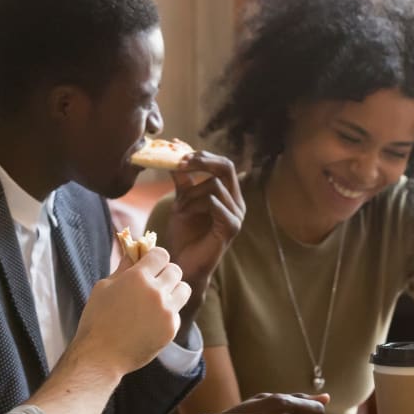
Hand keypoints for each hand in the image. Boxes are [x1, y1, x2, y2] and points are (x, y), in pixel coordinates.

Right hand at [71, 246, 190, 375]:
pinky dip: (168, 313)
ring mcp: (166, 311)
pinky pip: (177, 312)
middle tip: (154, 282)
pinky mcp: (171, 328)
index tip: (150, 264)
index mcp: (138, 277)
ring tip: (160, 298)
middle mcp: (156, 291)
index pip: (161, 254)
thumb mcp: (104, 287)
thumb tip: (134, 253)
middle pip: (175, 270)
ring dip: (174, 290)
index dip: (155, 258)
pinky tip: (153, 320)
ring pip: (184, 289)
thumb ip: (123, 268)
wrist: (101, 356)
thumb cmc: (96, 319)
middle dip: (165, 273)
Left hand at [163, 151, 244, 299]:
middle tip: (180, 164)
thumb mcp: (182, 200)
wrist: (183, 264)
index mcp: (229, 194)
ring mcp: (237, 216)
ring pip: (215, 186)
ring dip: (191, 193)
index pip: (222, 164)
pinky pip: (215, 204)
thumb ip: (182, 178)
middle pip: (226, 168)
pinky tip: (182, 213)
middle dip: (202, 162)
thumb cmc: (184, 235)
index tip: (179, 153)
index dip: (202, 156)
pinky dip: (195, 204)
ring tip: (177, 207)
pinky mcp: (231, 228)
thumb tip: (176, 149)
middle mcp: (237, 203)